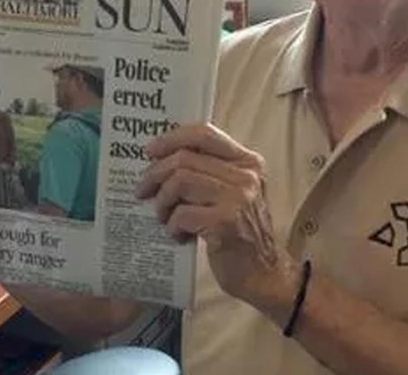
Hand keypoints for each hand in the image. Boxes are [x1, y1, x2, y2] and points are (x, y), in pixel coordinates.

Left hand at [135, 123, 298, 309]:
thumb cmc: (240, 232)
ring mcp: (238, 198)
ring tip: (162, 216)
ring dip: (162, 201)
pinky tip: (178, 235)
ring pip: (180, 181)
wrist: (264, 274)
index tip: (150, 150)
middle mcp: (246, 175)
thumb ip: (208, 171)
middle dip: (156, 173)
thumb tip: (161, 159)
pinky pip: (182, 214)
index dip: (172, 138)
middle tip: (143, 190)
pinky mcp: (226, 223)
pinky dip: (172, 225)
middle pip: (185, 158)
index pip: (204, 134)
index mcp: (247, 161)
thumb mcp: (233, 192)